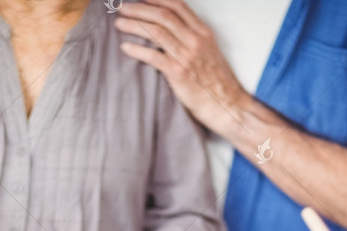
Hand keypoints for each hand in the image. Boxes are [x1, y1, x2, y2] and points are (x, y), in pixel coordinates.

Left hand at [115, 0, 247, 134]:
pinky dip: (137, 50)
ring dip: (134, 25)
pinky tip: (125, 47)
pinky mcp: (179, 73)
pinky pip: (153, 56)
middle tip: (122, 8)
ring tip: (119, 24)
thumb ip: (191, 38)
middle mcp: (196, 39)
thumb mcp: (209, 51)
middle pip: (163, 15)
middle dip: (139, 9)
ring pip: (156, 32)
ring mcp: (187, 55)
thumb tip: (169, 30)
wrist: (227, 105)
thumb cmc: (216, 82)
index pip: (177, 5)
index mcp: (203, 32)